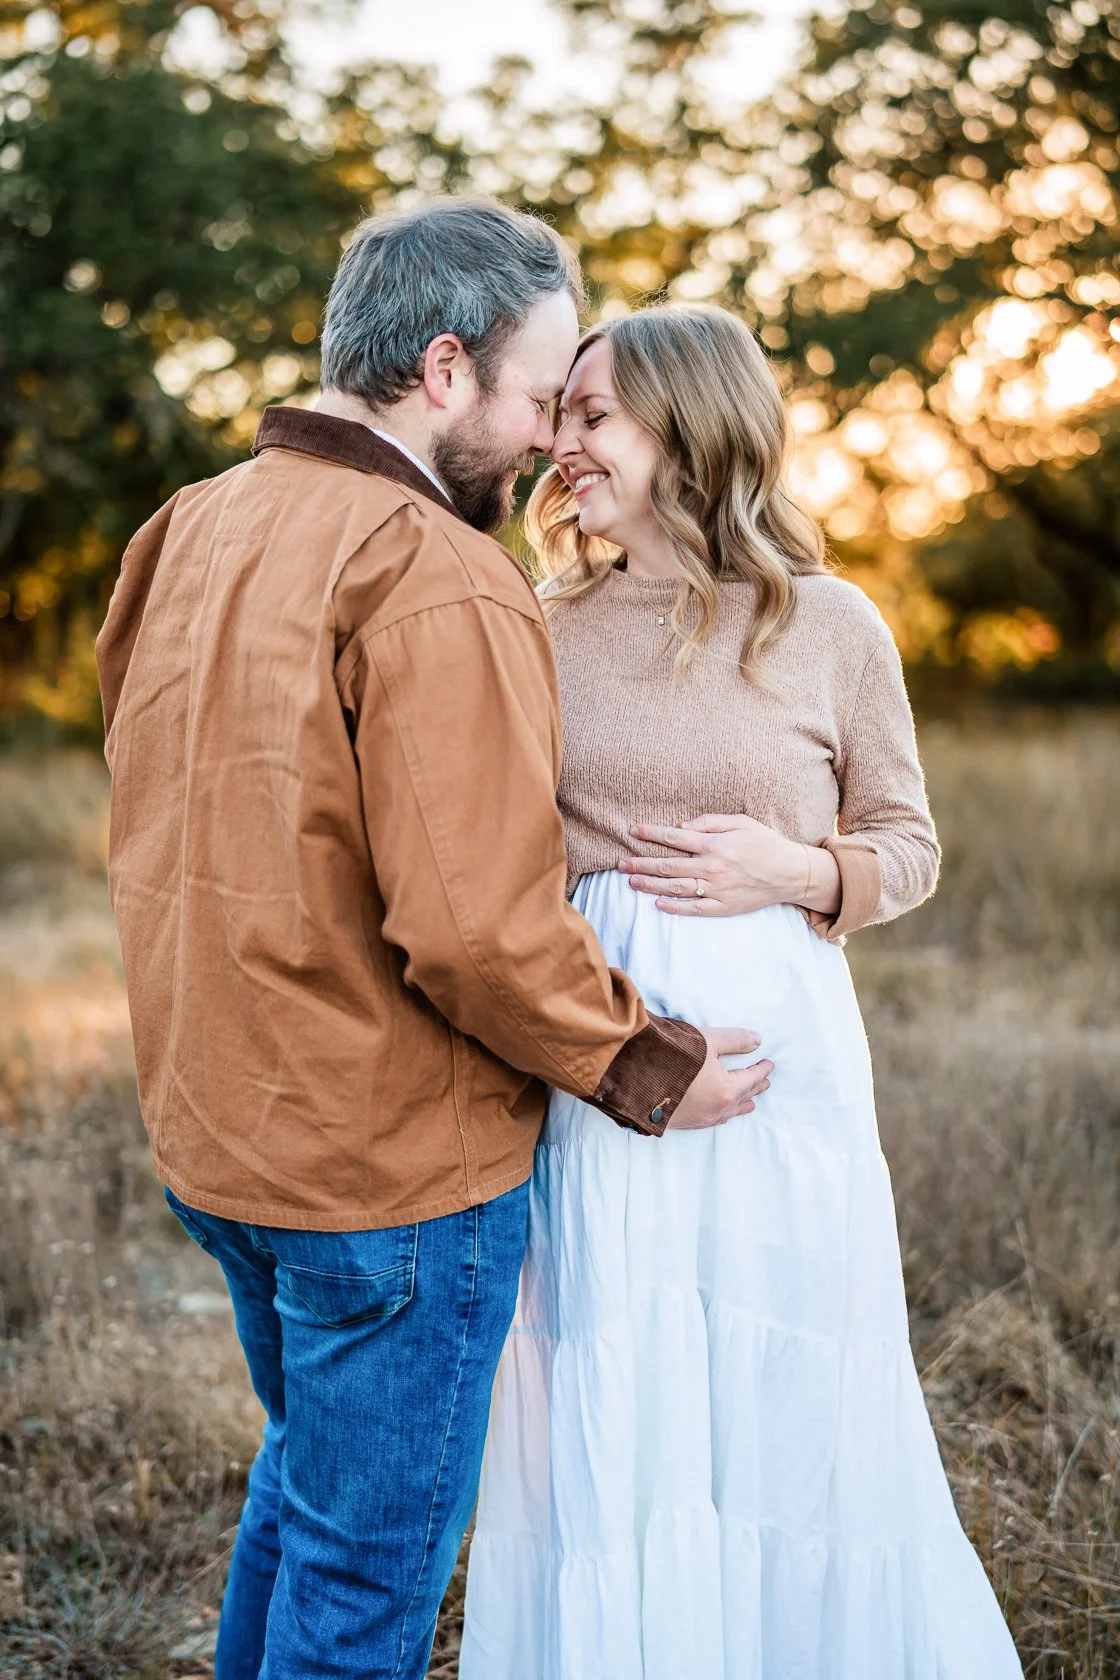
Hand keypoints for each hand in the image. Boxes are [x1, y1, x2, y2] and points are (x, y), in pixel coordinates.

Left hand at [618, 814, 839, 917]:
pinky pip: (693, 909)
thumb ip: (710, 822)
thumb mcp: (741, 822)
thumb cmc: (765, 843)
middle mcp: (712, 868)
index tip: (631, 831)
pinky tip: (658, 903)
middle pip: (667, 866)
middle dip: (640, 864)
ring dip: (650, 885)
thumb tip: (681, 828)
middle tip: (619, 864)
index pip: (674, 838)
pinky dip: (674, 907)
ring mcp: (716, 890)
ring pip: (674, 888)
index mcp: (715, 845)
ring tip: (630, 882)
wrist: (791, 873)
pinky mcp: (723, 907)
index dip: (650, 834)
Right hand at [670, 1029, 772, 1129]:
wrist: (634, 1078)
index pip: (751, 1079)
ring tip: (749, 1104)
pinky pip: (711, 1121)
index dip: (761, 1070)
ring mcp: (699, 1119)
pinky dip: (722, 1115)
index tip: (769, 1064)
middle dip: (754, 1088)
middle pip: (742, 1098)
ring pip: (727, 1114)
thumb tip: (757, 1041)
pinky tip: (719, 1115)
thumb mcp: (707, 1040)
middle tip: (765, 1083)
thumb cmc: (672, 1056)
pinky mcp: (683, 1122)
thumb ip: (735, 1040)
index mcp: (726, 1090)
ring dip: (740, 1105)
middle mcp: (715, 1109)